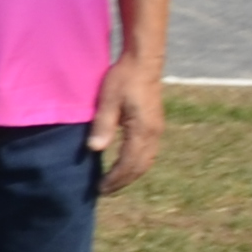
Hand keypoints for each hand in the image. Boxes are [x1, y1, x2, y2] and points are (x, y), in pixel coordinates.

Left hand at [93, 57, 166, 196]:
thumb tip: (95, 149)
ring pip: (146, 160)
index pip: (129, 164)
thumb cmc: (123, 78)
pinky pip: (148, 151)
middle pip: (140, 166)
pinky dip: (137, 162)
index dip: (115, 178)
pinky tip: (126, 163)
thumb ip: (103, 125)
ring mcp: (157, 129)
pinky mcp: (155, 123)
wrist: (143, 61)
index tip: (100, 188)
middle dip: (123, 180)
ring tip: (114, 181)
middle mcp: (153, 133)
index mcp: (142, 130)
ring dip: (131, 173)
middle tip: (105, 190)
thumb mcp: (108, 100)